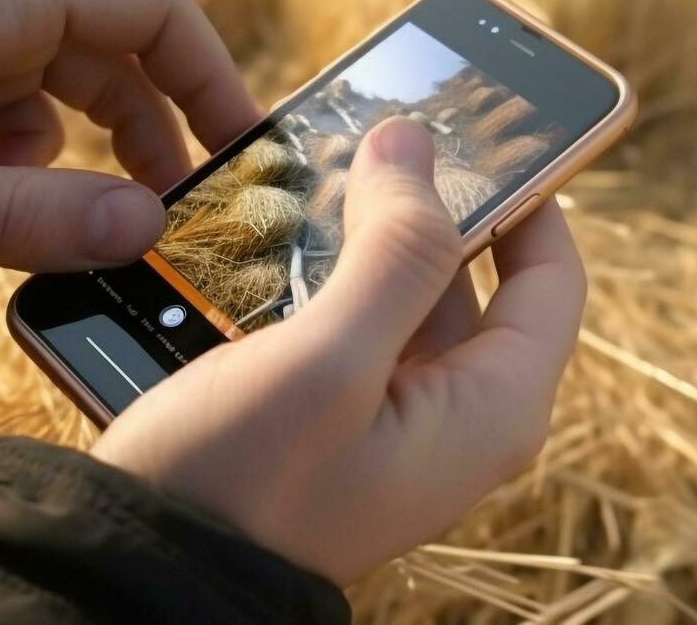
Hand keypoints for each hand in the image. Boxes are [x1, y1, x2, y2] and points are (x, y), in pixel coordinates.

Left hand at [0, 0, 260, 276]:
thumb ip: (36, 216)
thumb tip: (147, 232)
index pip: (147, 4)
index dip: (207, 72)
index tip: (238, 148)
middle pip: (114, 54)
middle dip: (147, 136)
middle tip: (171, 214)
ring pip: (62, 96)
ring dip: (66, 171)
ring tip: (48, 237)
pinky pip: (4, 126)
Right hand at [93, 118, 586, 583]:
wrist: (145, 575)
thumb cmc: (243, 484)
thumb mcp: (330, 359)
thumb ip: (395, 251)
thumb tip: (419, 145)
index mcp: (489, 407)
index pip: (551, 275)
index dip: (530, 191)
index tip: (478, 122)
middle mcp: (453, 414)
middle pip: (472, 277)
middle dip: (426, 202)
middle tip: (371, 130)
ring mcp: (391, 419)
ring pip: (400, 293)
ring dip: (363, 232)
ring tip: (313, 167)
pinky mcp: (332, 417)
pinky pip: (347, 323)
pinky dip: (320, 271)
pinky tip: (273, 231)